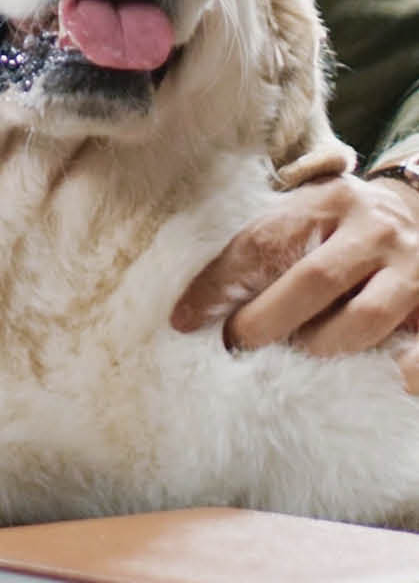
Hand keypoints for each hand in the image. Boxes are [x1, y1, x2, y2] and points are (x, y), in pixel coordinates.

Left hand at [171, 174, 418, 393]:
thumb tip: (198, 308)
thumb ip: (267, 248)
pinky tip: (388, 379)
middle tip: (235, 345)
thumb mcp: (306, 213)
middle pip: (315, 279)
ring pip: (366, 314)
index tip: (186, 319)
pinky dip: (406, 366)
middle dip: (268, 319)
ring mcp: (409, 267)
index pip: (264, 242)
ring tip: (294, 362)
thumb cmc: (344, 223)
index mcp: (326, 203)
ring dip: (323, 345)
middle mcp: (371, 231)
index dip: (220, 283)